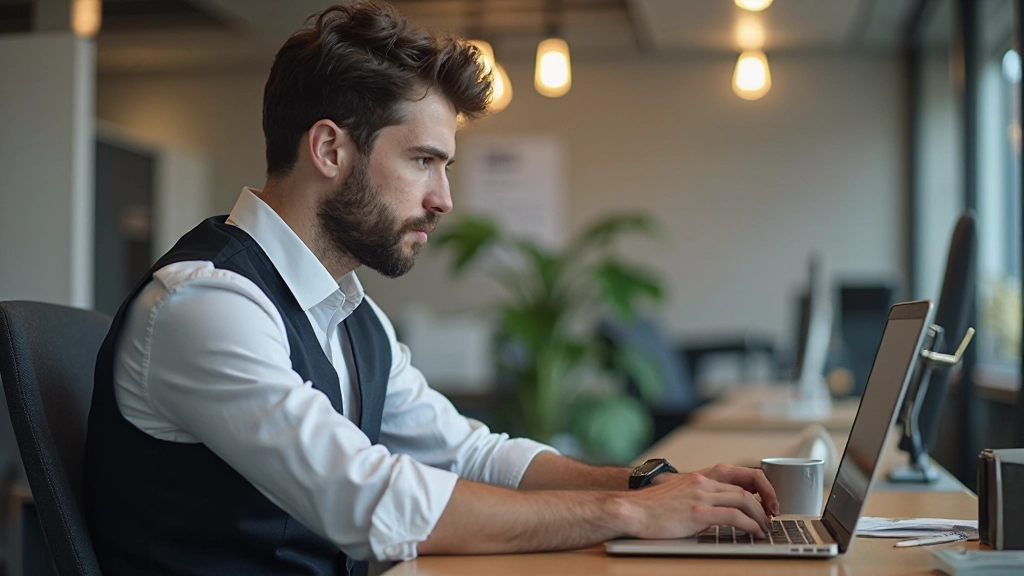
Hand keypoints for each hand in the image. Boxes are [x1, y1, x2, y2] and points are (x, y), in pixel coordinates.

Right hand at [624, 465, 775, 538]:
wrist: (630, 510)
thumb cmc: (650, 507)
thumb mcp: (678, 492)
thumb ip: (698, 494)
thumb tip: (715, 508)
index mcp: (699, 476)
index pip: (740, 473)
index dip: (760, 486)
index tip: (767, 500)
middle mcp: (702, 481)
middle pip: (747, 486)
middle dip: (766, 502)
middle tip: (771, 518)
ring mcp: (700, 495)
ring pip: (744, 500)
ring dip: (760, 517)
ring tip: (764, 529)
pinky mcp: (698, 513)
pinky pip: (734, 517)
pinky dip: (750, 526)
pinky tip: (754, 533)